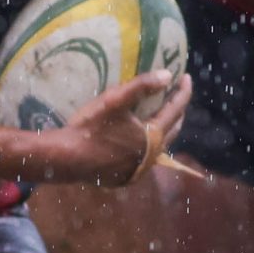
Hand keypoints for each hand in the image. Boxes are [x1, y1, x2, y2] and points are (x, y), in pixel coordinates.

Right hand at [50, 71, 191, 186]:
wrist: (66, 158)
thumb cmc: (91, 127)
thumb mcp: (114, 101)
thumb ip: (142, 85)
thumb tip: (168, 75)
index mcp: (153, 136)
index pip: (176, 109)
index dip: (182, 91)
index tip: (186, 77)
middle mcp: (151, 156)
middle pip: (173, 129)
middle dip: (177, 111)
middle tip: (176, 95)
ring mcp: (139, 170)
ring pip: (160, 146)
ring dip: (164, 129)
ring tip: (161, 115)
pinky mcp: (126, 178)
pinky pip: (145, 159)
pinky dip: (148, 145)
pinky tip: (139, 139)